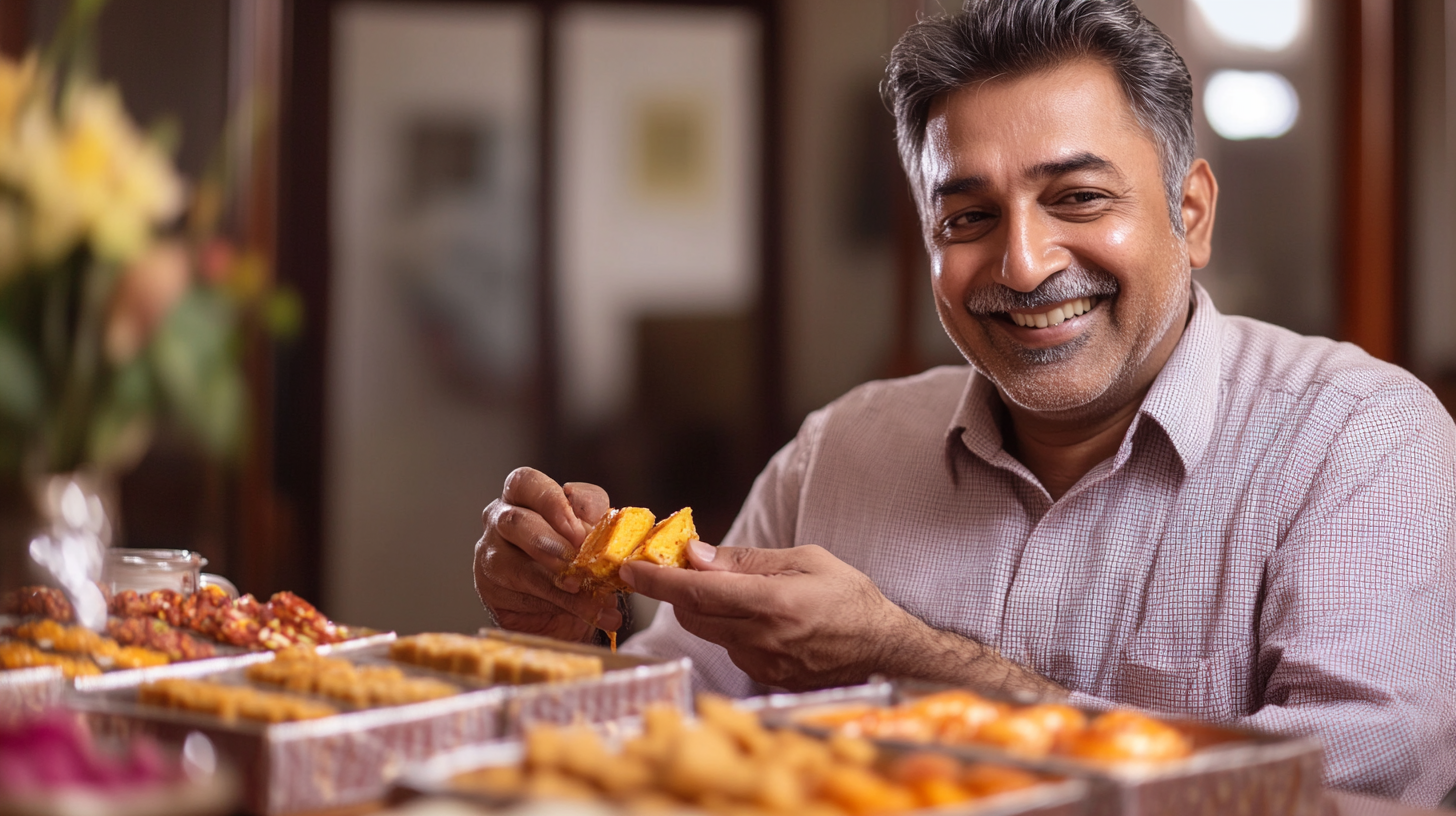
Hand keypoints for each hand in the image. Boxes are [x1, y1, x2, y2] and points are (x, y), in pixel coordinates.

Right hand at [473, 467, 622, 641]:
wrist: (564, 602)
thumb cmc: (575, 554)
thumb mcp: (590, 531)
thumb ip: (593, 521)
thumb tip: (606, 524)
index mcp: (523, 495)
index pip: (526, 482)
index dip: (551, 502)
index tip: (577, 529)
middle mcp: (499, 519)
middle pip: (515, 522)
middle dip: (550, 543)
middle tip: (579, 560)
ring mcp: (489, 554)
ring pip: (515, 566)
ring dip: (556, 580)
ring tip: (587, 590)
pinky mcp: (490, 589)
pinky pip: (523, 597)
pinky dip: (560, 604)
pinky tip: (588, 611)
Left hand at [617, 542, 909, 689]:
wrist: (886, 652)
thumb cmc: (851, 598)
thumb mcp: (807, 560)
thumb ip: (748, 560)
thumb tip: (697, 555)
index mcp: (773, 603)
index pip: (696, 593)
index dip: (656, 581)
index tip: (628, 568)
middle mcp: (762, 640)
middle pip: (692, 616)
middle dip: (679, 592)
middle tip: (686, 567)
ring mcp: (762, 666)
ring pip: (709, 634)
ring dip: (705, 610)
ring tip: (732, 589)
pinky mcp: (764, 679)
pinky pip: (730, 649)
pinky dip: (729, 629)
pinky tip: (756, 617)